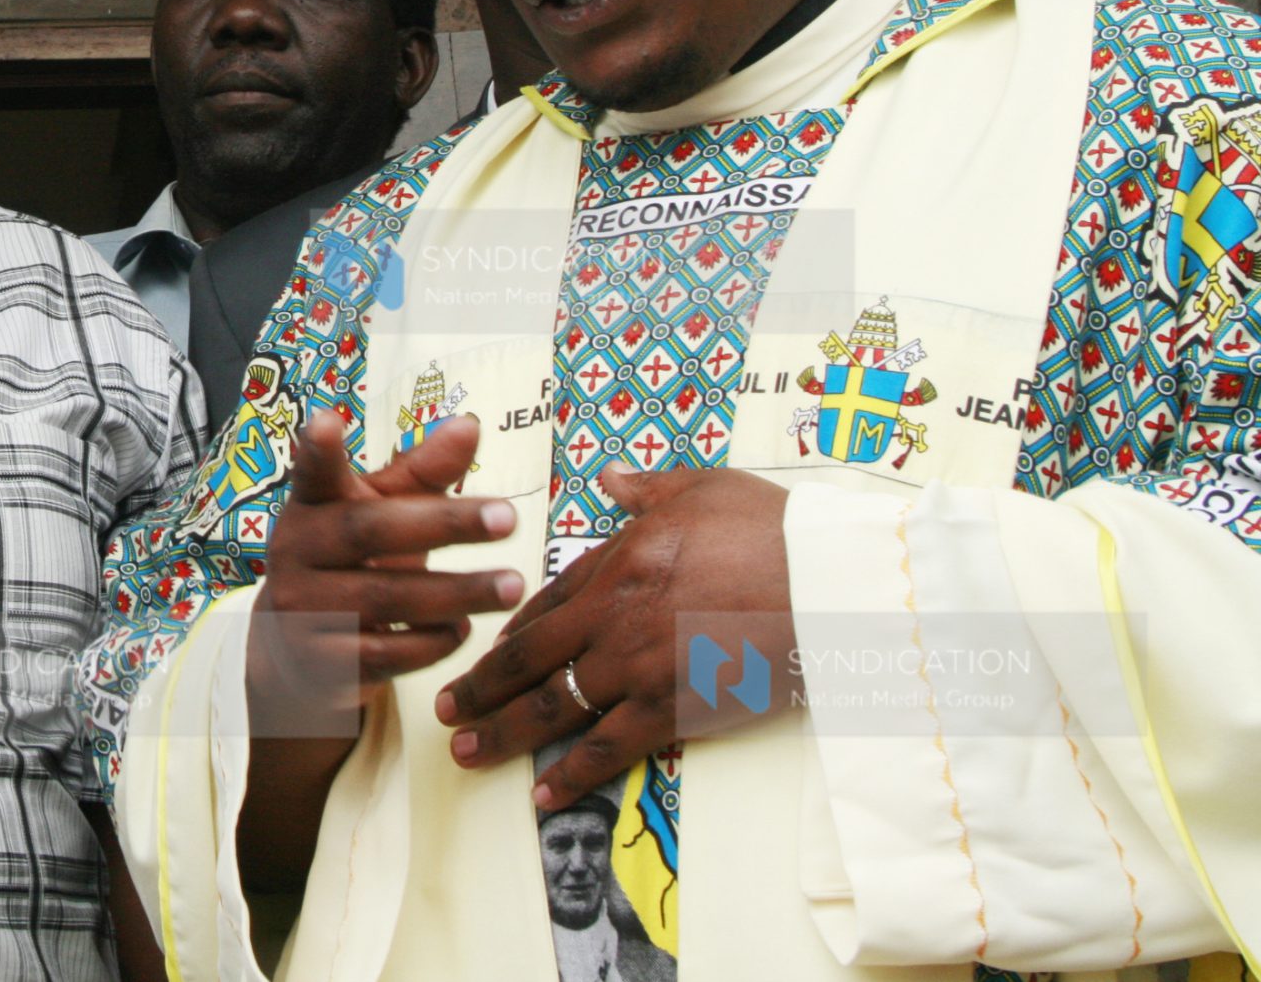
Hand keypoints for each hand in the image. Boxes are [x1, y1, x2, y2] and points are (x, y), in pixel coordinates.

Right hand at [248, 411, 524, 736]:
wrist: (298, 654)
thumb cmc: (352, 563)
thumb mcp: (378, 515)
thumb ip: (421, 475)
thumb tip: (471, 423)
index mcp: (311, 506)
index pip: (311, 473)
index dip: (316, 449)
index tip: (327, 419)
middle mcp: (296, 552)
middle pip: (368, 531)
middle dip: (442, 523)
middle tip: (510, 516)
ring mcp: (302, 610)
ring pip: (385, 598)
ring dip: (457, 592)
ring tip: (512, 585)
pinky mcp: (322, 663)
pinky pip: (387, 653)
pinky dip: (433, 641)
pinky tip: (465, 630)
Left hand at [434, 465, 792, 810]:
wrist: (828, 581)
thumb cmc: (774, 529)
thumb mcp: (703, 486)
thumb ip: (646, 489)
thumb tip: (611, 478)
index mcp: (616, 561)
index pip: (545, 602)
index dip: (509, 632)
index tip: (485, 653)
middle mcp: (612, 616)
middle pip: (528, 657)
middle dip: (479, 687)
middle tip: (443, 709)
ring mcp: (636, 666)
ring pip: (552, 707)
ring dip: (503, 733)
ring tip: (466, 754)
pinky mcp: (671, 710)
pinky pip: (607, 749)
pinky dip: (571, 775)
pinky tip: (543, 793)